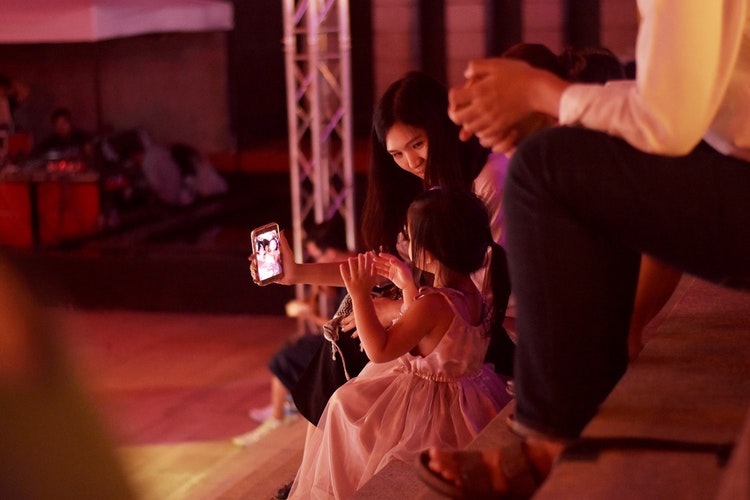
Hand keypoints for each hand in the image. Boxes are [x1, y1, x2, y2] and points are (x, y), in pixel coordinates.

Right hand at [249, 229, 295, 285]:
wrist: (295, 273)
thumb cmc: (291, 261)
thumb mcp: (286, 251)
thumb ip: (283, 242)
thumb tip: (281, 231)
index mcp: (268, 256)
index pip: (257, 255)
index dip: (253, 256)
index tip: (251, 257)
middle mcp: (266, 264)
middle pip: (254, 264)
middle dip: (252, 265)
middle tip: (254, 265)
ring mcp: (266, 271)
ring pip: (256, 271)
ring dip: (253, 272)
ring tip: (255, 273)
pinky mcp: (268, 278)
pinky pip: (260, 279)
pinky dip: (256, 279)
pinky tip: (256, 279)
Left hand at [340, 252, 377, 298]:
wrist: (362, 298)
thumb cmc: (368, 288)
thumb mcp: (373, 280)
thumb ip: (374, 272)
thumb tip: (374, 263)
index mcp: (367, 276)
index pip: (368, 265)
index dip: (368, 258)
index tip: (367, 253)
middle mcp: (361, 278)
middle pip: (361, 267)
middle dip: (361, 260)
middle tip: (360, 254)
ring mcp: (355, 280)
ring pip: (353, 270)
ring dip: (352, 264)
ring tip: (350, 258)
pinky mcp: (348, 283)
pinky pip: (345, 276)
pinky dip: (343, 270)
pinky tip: (341, 265)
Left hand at [340, 296, 402, 337]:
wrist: (392, 310)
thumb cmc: (385, 304)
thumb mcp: (375, 300)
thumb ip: (369, 302)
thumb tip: (366, 300)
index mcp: (362, 310)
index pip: (351, 316)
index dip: (346, 319)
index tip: (341, 321)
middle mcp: (364, 318)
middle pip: (353, 323)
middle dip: (347, 325)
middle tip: (342, 328)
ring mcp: (369, 324)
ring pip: (359, 329)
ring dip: (354, 332)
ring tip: (350, 335)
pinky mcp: (374, 329)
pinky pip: (367, 333)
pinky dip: (362, 336)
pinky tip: (359, 339)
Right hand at [373, 252, 412, 290]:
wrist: (407, 285)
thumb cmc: (407, 276)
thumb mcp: (402, 270)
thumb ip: (397, 264)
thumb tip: (390, 260)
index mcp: (398, 263)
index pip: (390, 258)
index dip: (385, 256)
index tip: (380, 254)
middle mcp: (394, 266)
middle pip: (386, 262)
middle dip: (380, 260)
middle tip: (374, 259)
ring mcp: (392, 271)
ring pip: (384, 267)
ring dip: (378, 266)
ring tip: (372, 264)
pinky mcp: (390, 276)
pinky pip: (384, 273)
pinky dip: (380, 272)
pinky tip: (375, 271)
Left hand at [448, 58, 566, 153]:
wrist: (537, 90)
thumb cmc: (518, 74)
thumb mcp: (496, 64)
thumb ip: (477, 66)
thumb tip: (465, 74)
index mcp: (479, 91)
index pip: (453, 98)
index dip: (453, 96)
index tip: (459, 93)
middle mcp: (482, 107)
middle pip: (457, 117)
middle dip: (455, 112)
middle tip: (462, 108)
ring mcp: (491, 119)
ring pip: (469, 128)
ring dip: (468, 122)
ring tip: (474, 115)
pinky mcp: (500, 127)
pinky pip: (483, 135)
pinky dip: (481, 130)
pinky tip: (486, 122)